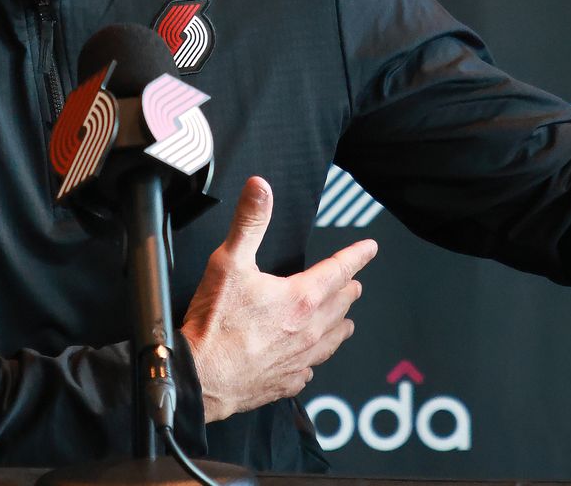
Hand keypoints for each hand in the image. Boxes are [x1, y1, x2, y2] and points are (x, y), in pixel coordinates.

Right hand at [179, 176, 376, 421]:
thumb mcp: (228, 261)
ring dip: (340, 325)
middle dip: (348, 290)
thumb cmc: (215, 323)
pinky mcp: (285, 381)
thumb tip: (260, 188)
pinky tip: (310, 361)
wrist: (201, 376)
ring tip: (346, 322)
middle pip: (340, 305)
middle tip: (354, 283)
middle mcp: (308, 329)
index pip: (339, 270)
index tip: (370, 248)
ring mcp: (299, 358)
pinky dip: (313, 360)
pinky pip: (309, 370)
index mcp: (300, 298)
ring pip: (332, 340)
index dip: (357, 255)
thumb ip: (249, 221)